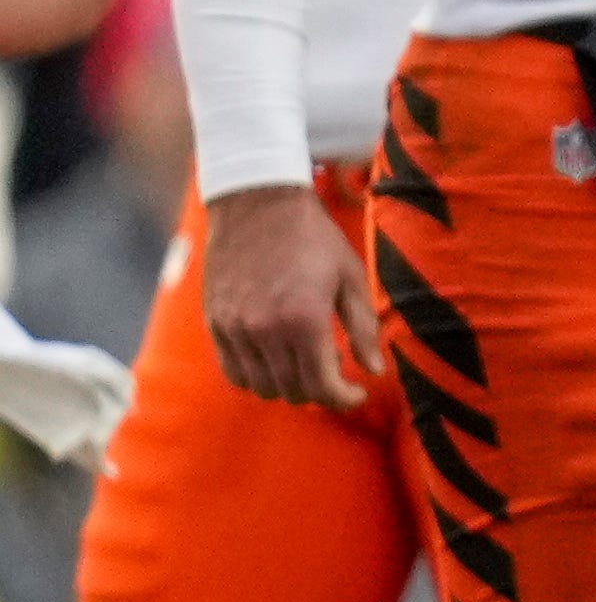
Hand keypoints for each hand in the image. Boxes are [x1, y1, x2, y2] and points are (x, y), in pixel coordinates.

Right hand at [201, 183, 382, 407]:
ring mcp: (234, 329)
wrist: (258, 203)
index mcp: (304, 320)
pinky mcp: (215, 324)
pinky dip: (256, 377)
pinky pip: (233, 371)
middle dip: (320, 392)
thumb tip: (374, 371)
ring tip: (308, 366)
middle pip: (292, 391)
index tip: (358, 393)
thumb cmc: (314, 237)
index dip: (344, 398)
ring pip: (261, 387)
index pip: (322, 385)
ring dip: (288, 387)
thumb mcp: (351, 277)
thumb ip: (364, 329)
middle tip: (337, 377)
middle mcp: (265, 331)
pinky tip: (276, 362)